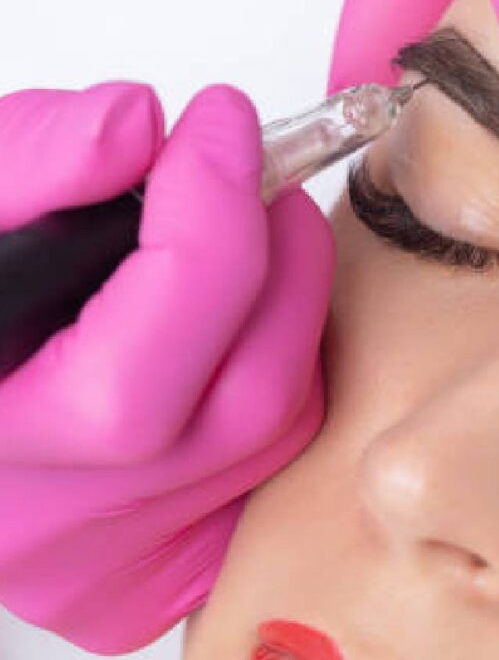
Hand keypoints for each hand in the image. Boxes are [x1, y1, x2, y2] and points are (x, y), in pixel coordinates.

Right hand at [0, 82, 334, 653]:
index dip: (207, 224)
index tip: (224, 122)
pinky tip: (232, 314)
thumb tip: (133, 123)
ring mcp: (113, 562)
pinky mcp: (162, 561)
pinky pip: (271, 457)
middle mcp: (48, 531)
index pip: (135, 373)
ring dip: (286, 307)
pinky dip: (274, 363)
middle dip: (283, 261)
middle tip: (265, 178)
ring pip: (277, 427)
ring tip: (248, 234)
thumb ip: (27, 163)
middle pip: (243, 404)